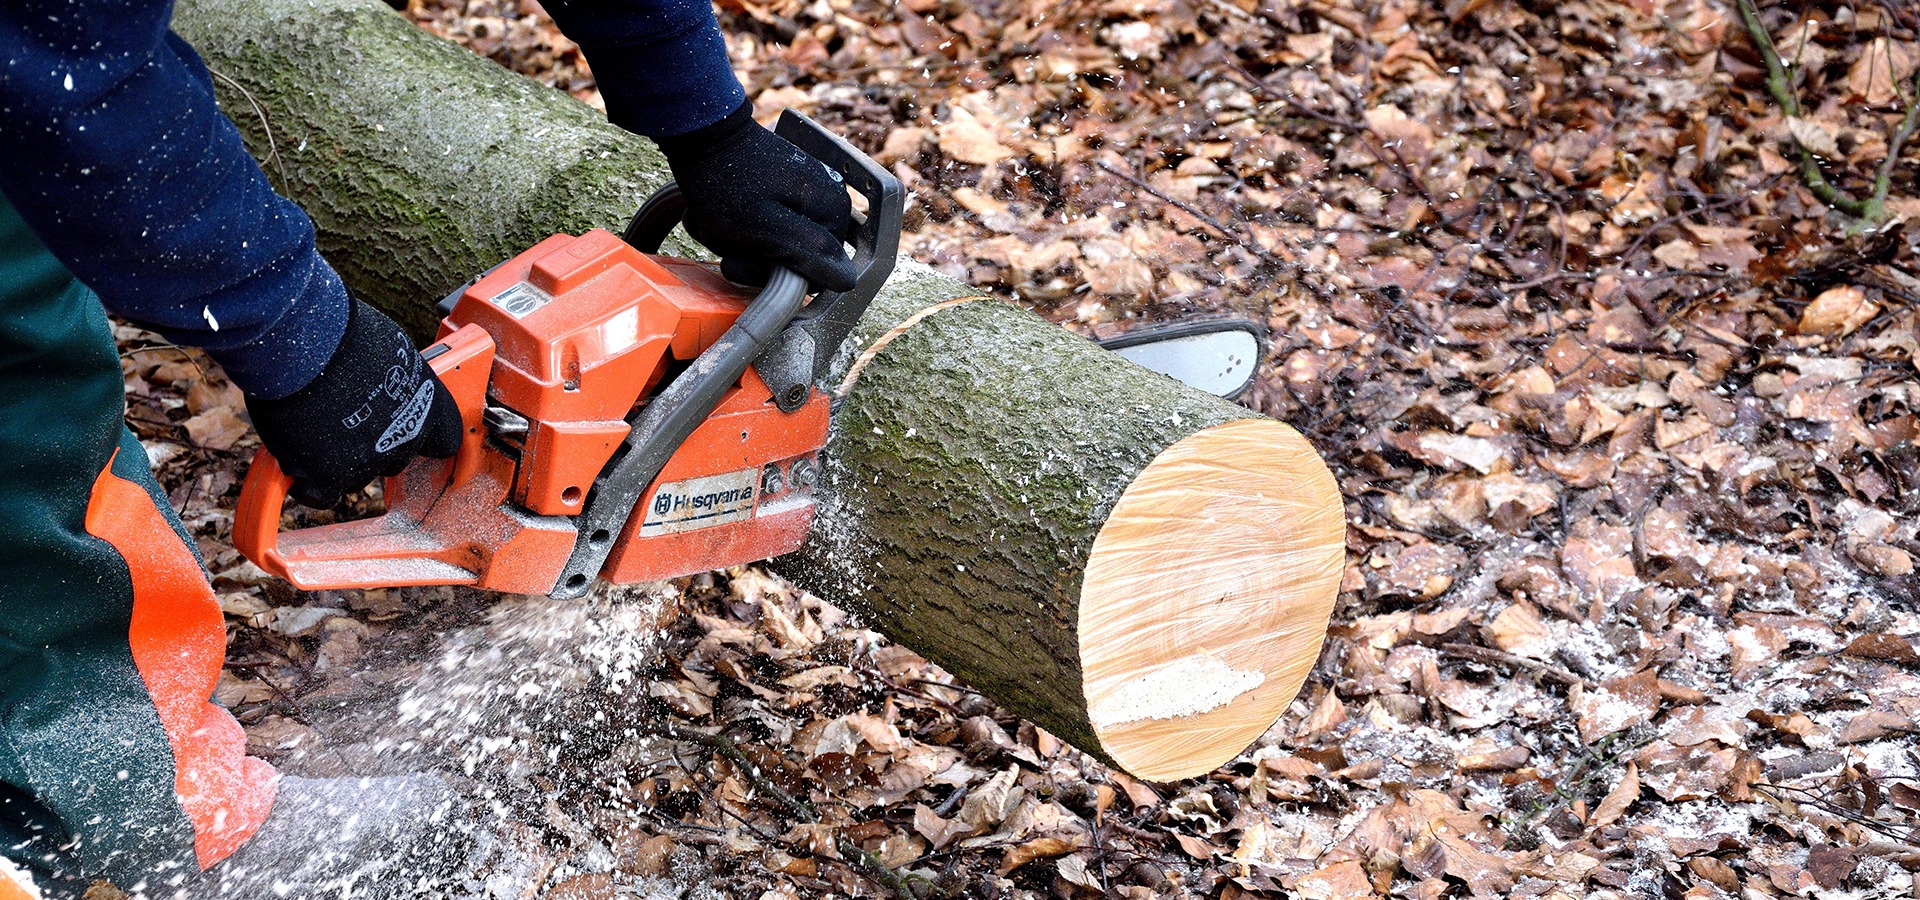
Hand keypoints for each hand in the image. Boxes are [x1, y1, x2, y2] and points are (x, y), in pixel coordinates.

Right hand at [245, 298, 462, 507]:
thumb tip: (384, 383)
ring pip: (357, 476)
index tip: (409, 434)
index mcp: (430, 404)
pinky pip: (320, 493)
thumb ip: (395, 379)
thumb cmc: (341, 331)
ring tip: (313, 427)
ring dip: (338, 461)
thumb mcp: (390, 350)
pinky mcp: (330, 475)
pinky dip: (307, 480)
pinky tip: (298, 461)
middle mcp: (407, 436)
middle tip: (347, 422)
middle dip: (374, 446)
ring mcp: (370, 459)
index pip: (445, 440)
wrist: (303, 337)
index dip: (423, 438)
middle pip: (396, 459)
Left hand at [655, 102, 856, 290]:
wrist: (698, 134)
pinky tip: (714, 216)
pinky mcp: (779, 190)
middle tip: (723, 239)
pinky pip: (760, 227)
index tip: (745, 258)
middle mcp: (824, 200)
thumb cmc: (727, 182)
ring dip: (735, 243)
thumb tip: (847, 281)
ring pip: (770, 245)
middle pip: (791, 259)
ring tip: (712, 223)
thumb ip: (811, 255)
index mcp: (832, 209)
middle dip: (750, 257)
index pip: (815, 272)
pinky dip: (733, 228)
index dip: (777, 275)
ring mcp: (801, 194)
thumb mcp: (768, 228)